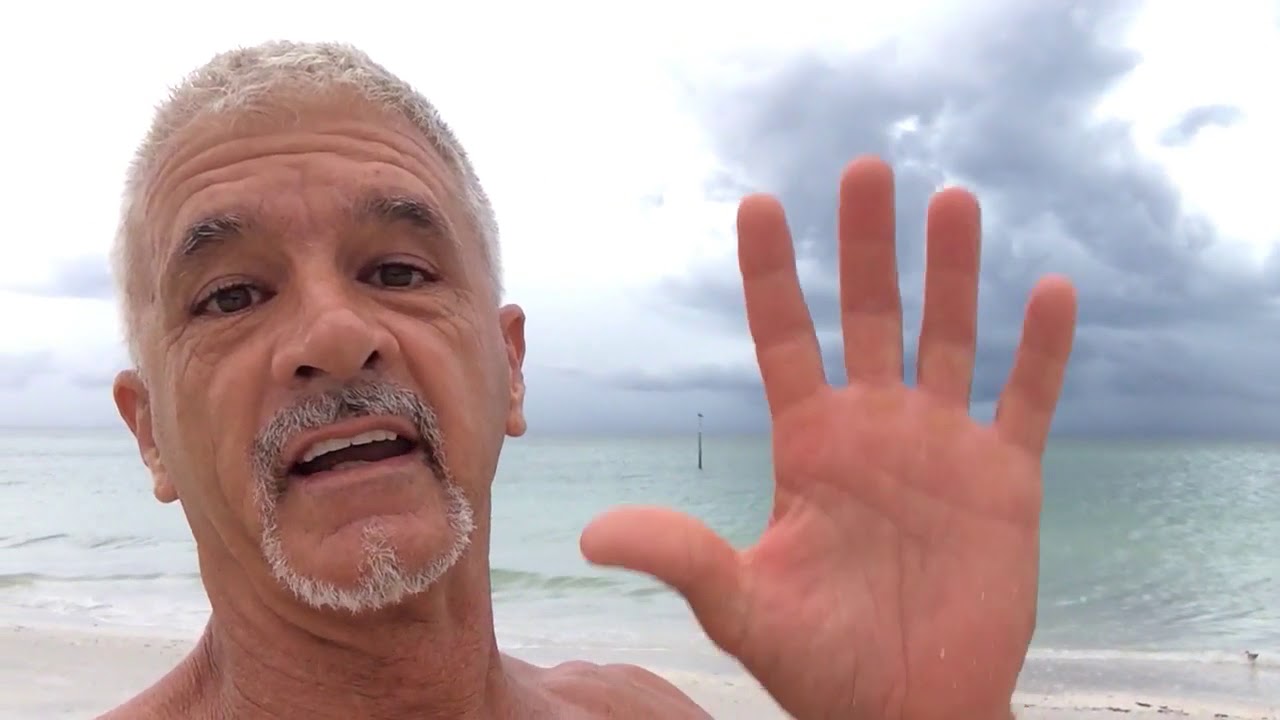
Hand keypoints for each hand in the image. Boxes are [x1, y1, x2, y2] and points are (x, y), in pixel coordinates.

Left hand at [580, 156, 1075, 719]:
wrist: (909, 709)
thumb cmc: (820, 663)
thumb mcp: (741, 608)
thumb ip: (681, 558)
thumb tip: (591, 535)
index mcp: (809, 443)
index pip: (784, 337)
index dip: (771, 272)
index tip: (757, 203)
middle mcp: (874, 427)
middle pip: (869, 314)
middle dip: (867, 245)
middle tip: (866, 168)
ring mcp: (942, 446)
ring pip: (950, 337)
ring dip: (954, 273)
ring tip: (954, 202)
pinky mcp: (1005, 478)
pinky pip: (1027, 399)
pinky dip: (1042, 351)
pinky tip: (1050, 290)